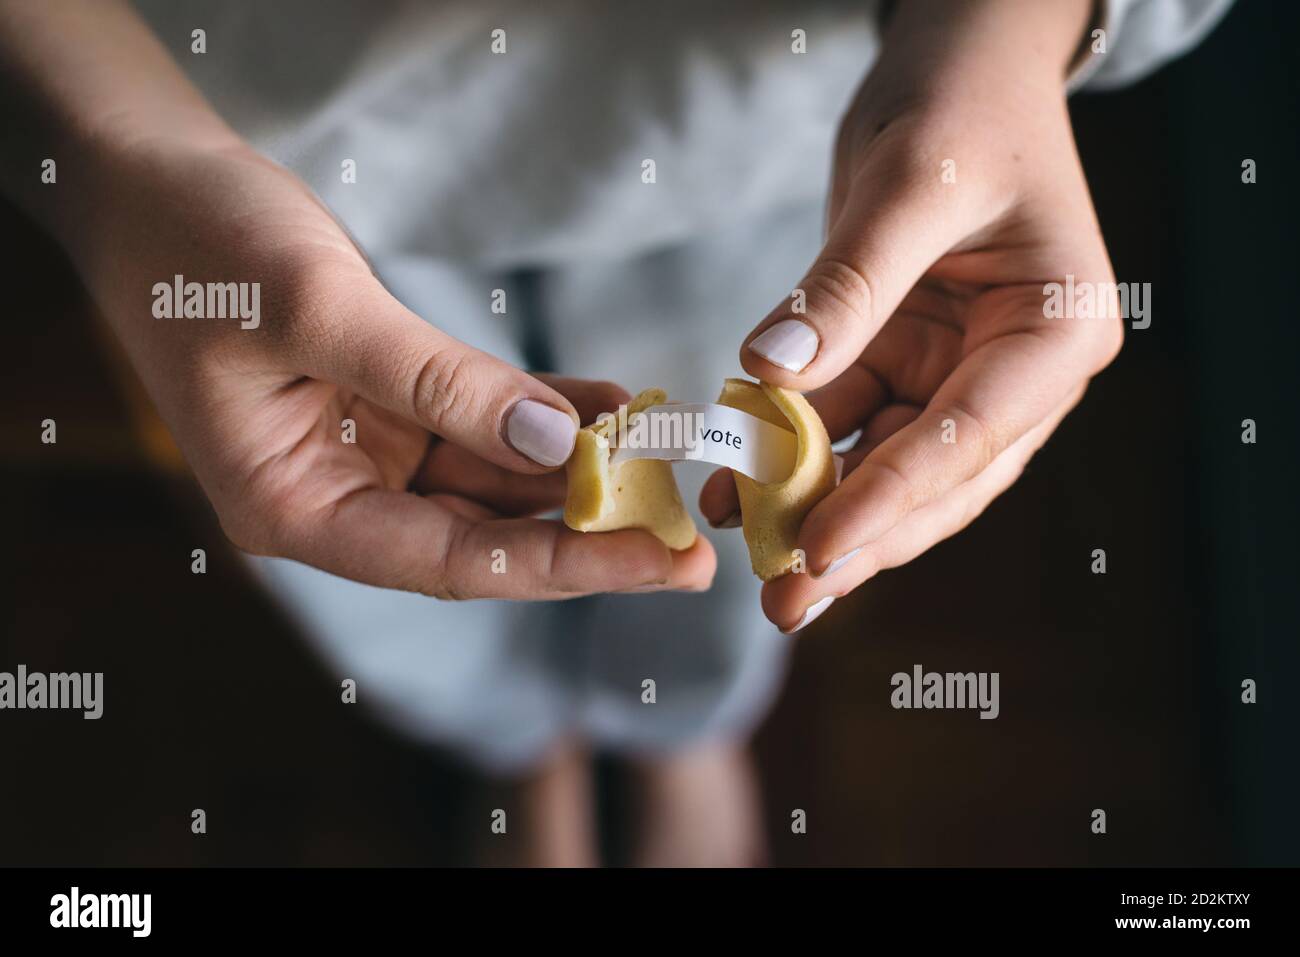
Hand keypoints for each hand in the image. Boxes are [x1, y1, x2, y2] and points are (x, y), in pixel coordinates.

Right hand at [73, 138, 714, 596]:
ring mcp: (369, 451)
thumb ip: (439, 384)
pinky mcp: (394, 405)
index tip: (660, 563)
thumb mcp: (319, 310)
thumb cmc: (201, 246)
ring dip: (580, 468)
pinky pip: (486, 420)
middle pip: (486, 537)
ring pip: (496, 479)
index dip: (565, 567)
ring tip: (670, 461)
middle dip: (588, 533)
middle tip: (691, 542)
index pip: (454, 563)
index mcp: (297, 508)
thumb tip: (560, 442)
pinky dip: (549, 411)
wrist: (154, 183)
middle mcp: (338, 495)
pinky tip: (617, 403)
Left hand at [701, 0, 1117, 630]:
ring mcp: (954, 371)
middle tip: (789, 603)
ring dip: (817, 513)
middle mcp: (1014, 371)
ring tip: (757, 574)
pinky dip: (789, 455)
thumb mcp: (909, 185)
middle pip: (932, 479)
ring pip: (884, 466)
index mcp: (1056, 335)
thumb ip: (847, 285)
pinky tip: (731, 487)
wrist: (957, 63)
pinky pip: (842, 421)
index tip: (821, 551)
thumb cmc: (964, 105)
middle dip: (858, 541)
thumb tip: (770, 372)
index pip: (969, 436)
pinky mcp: (898, 358)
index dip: (892, 499)